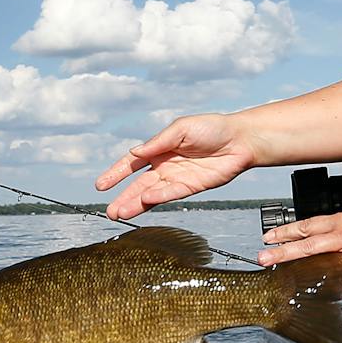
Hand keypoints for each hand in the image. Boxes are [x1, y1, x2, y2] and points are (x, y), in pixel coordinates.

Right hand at [96, 114, 257, 218]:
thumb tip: (134, 153)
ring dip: (136, 204)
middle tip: (110, 211)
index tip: (101, 185)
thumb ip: (157, 143)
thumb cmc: (212, 128)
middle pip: (139, 184)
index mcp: (159, 149)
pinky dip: (158, 198)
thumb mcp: (180, 129)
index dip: (116, 173)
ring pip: (151, 194)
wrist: (240, 139)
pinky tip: (146, 201)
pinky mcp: (191, 187)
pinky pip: (171, 194)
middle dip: (124, 197)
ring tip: (120, 214)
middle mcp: (165, 166)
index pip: (132, 163)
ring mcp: (177, 178)